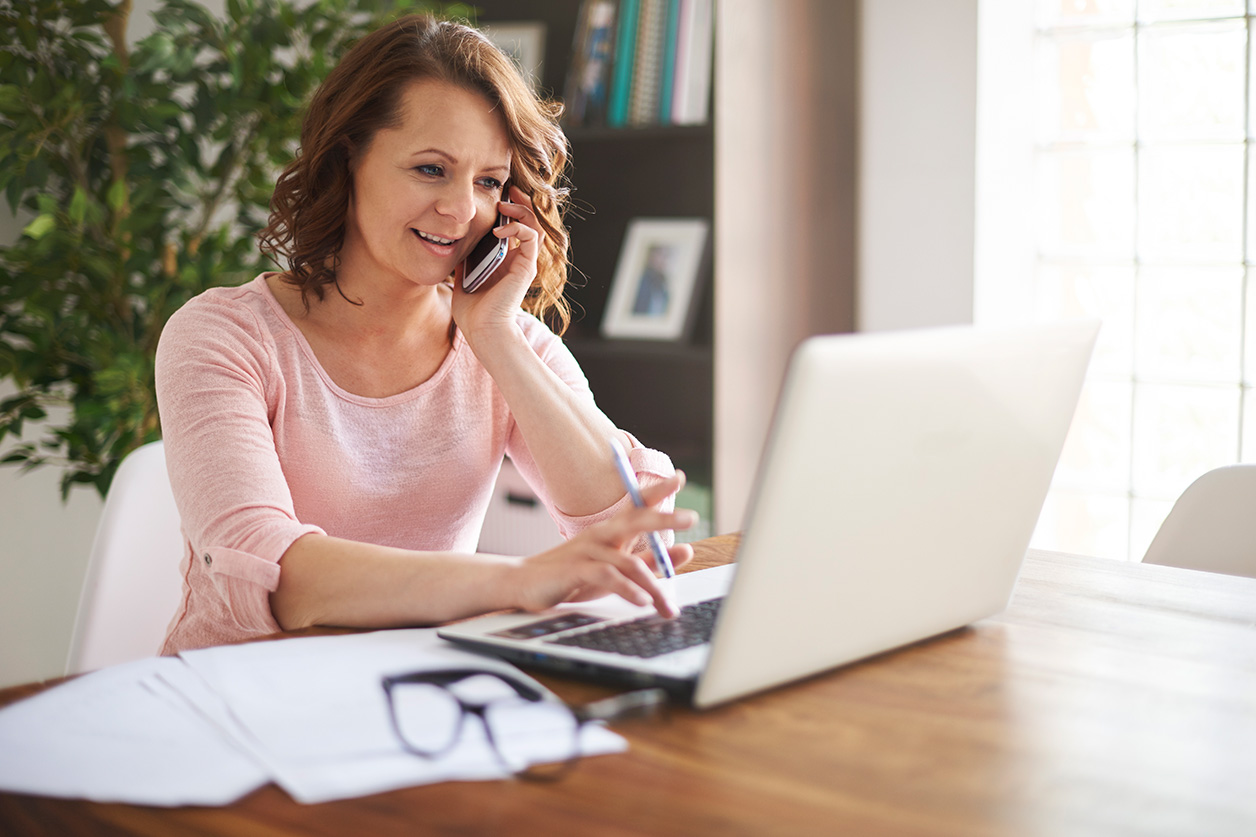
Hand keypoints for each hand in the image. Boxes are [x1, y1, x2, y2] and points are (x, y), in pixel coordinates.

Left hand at [451, 185, 542, 342]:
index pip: (516, 226)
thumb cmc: (472, 310)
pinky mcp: (527, 267)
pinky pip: (531, 237)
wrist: (482, 329)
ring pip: (534, 225)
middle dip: (520, 202)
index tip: (496, 197)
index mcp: (507, 260)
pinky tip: (499, 229)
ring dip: (521, 209)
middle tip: (507, 190)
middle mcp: (520, 259)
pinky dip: (517, 227)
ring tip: (504, 204)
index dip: (510, 209)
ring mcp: (525, 263)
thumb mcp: (464, 274)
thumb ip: (465, 257)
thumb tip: (454, 240)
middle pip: (529, 221)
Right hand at [509, 471, 695, 617]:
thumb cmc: (575, 576)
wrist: (526, 584)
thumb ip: (652, 562)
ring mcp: (588, 551)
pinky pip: (607, 576)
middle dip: (664, 517)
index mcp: (612, 531)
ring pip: (627, 560)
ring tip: (666, 604)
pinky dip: (627, 589)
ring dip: (651, 584)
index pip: (638, 505)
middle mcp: (602, 535)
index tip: (680, 477)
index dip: (658, 490)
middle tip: (690, 517)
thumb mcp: (618, 570)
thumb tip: (688, 550)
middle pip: (636, 520)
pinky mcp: (576, 570)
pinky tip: (641, 601)